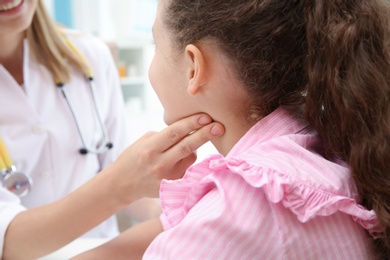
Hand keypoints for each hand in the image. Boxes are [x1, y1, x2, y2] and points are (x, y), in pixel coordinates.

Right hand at [107, 113, 223, 201]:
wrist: (122, 184)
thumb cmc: (134, 157)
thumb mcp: (145, 141)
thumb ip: (165, 135)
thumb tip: (188, 129)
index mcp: (151, 147)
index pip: (175, 132)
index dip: (191, 123)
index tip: (206, 116)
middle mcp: (160, 163)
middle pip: (187, 145)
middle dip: (205, 134)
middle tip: (219, 126)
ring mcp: (168, 177)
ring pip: (191, 157)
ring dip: (194, 147)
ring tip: (181, 146)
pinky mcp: (173, 186)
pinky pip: (188, 168)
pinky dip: (188, 160)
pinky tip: (178, 160)